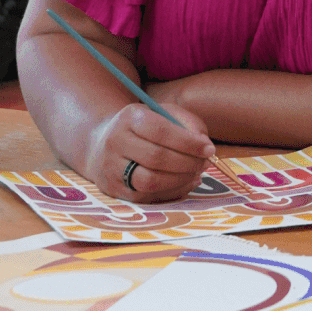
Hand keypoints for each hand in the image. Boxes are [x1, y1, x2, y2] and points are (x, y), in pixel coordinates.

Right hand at [85, 102, 213, 203]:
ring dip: (180, 180)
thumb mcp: (162, 113)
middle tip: (205, 163)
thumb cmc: (142, 128)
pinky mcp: (115, 190)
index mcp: (129, 118)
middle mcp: (116, 142)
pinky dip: (173, 192)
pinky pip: (148, 197)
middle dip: (187, 163)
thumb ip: (187, 122)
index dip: (188, 142)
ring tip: (196, 173)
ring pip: (150, 181)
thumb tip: (205, 145)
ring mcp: (112, 168)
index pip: (160, 131)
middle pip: (156, 157)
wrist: (101, 145)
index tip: (209, 149)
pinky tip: (186, 182)